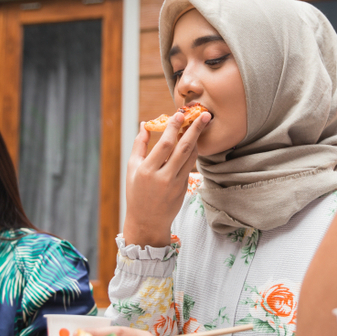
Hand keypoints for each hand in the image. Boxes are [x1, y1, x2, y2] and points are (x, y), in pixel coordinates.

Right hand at [123, 110, 210, 246]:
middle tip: (205, 114)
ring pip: (191, 157)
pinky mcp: (184, 188)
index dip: (173, 127)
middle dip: (195, 129)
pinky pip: (190, 165)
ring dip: (197, 139)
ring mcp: (176, 184)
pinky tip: (194, 141)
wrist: (147, 221)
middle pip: (183, 148)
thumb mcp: (132, 169)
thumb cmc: (136, 192)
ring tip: (201, 123)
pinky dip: (193, 151)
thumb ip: (139, 145)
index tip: (179, 114)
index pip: (164, 144)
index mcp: (147, 171)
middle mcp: (164, 177)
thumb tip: (144, 124)